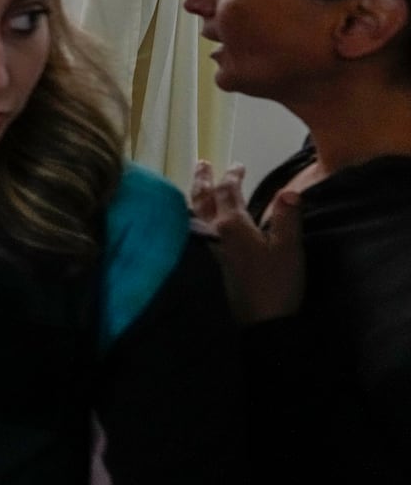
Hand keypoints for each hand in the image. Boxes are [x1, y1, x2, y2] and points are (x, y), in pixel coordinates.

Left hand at [191, 160, 305, 323]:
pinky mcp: (212, 262)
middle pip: (203, 199)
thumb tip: (288, 190)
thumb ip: (287, 217)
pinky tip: (199, 220)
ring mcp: (210, 248)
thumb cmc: (277, 283)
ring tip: (196, 184)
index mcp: (232, 225)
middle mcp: (215, 233)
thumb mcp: (288, 248)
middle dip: (203, 179)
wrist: (263, 321)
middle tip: (202, 163)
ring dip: (196, 195)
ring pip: (196, 213)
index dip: (232, 176)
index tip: (238, 165)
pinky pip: (197, 228)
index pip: (227, 192)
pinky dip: (196, 215)